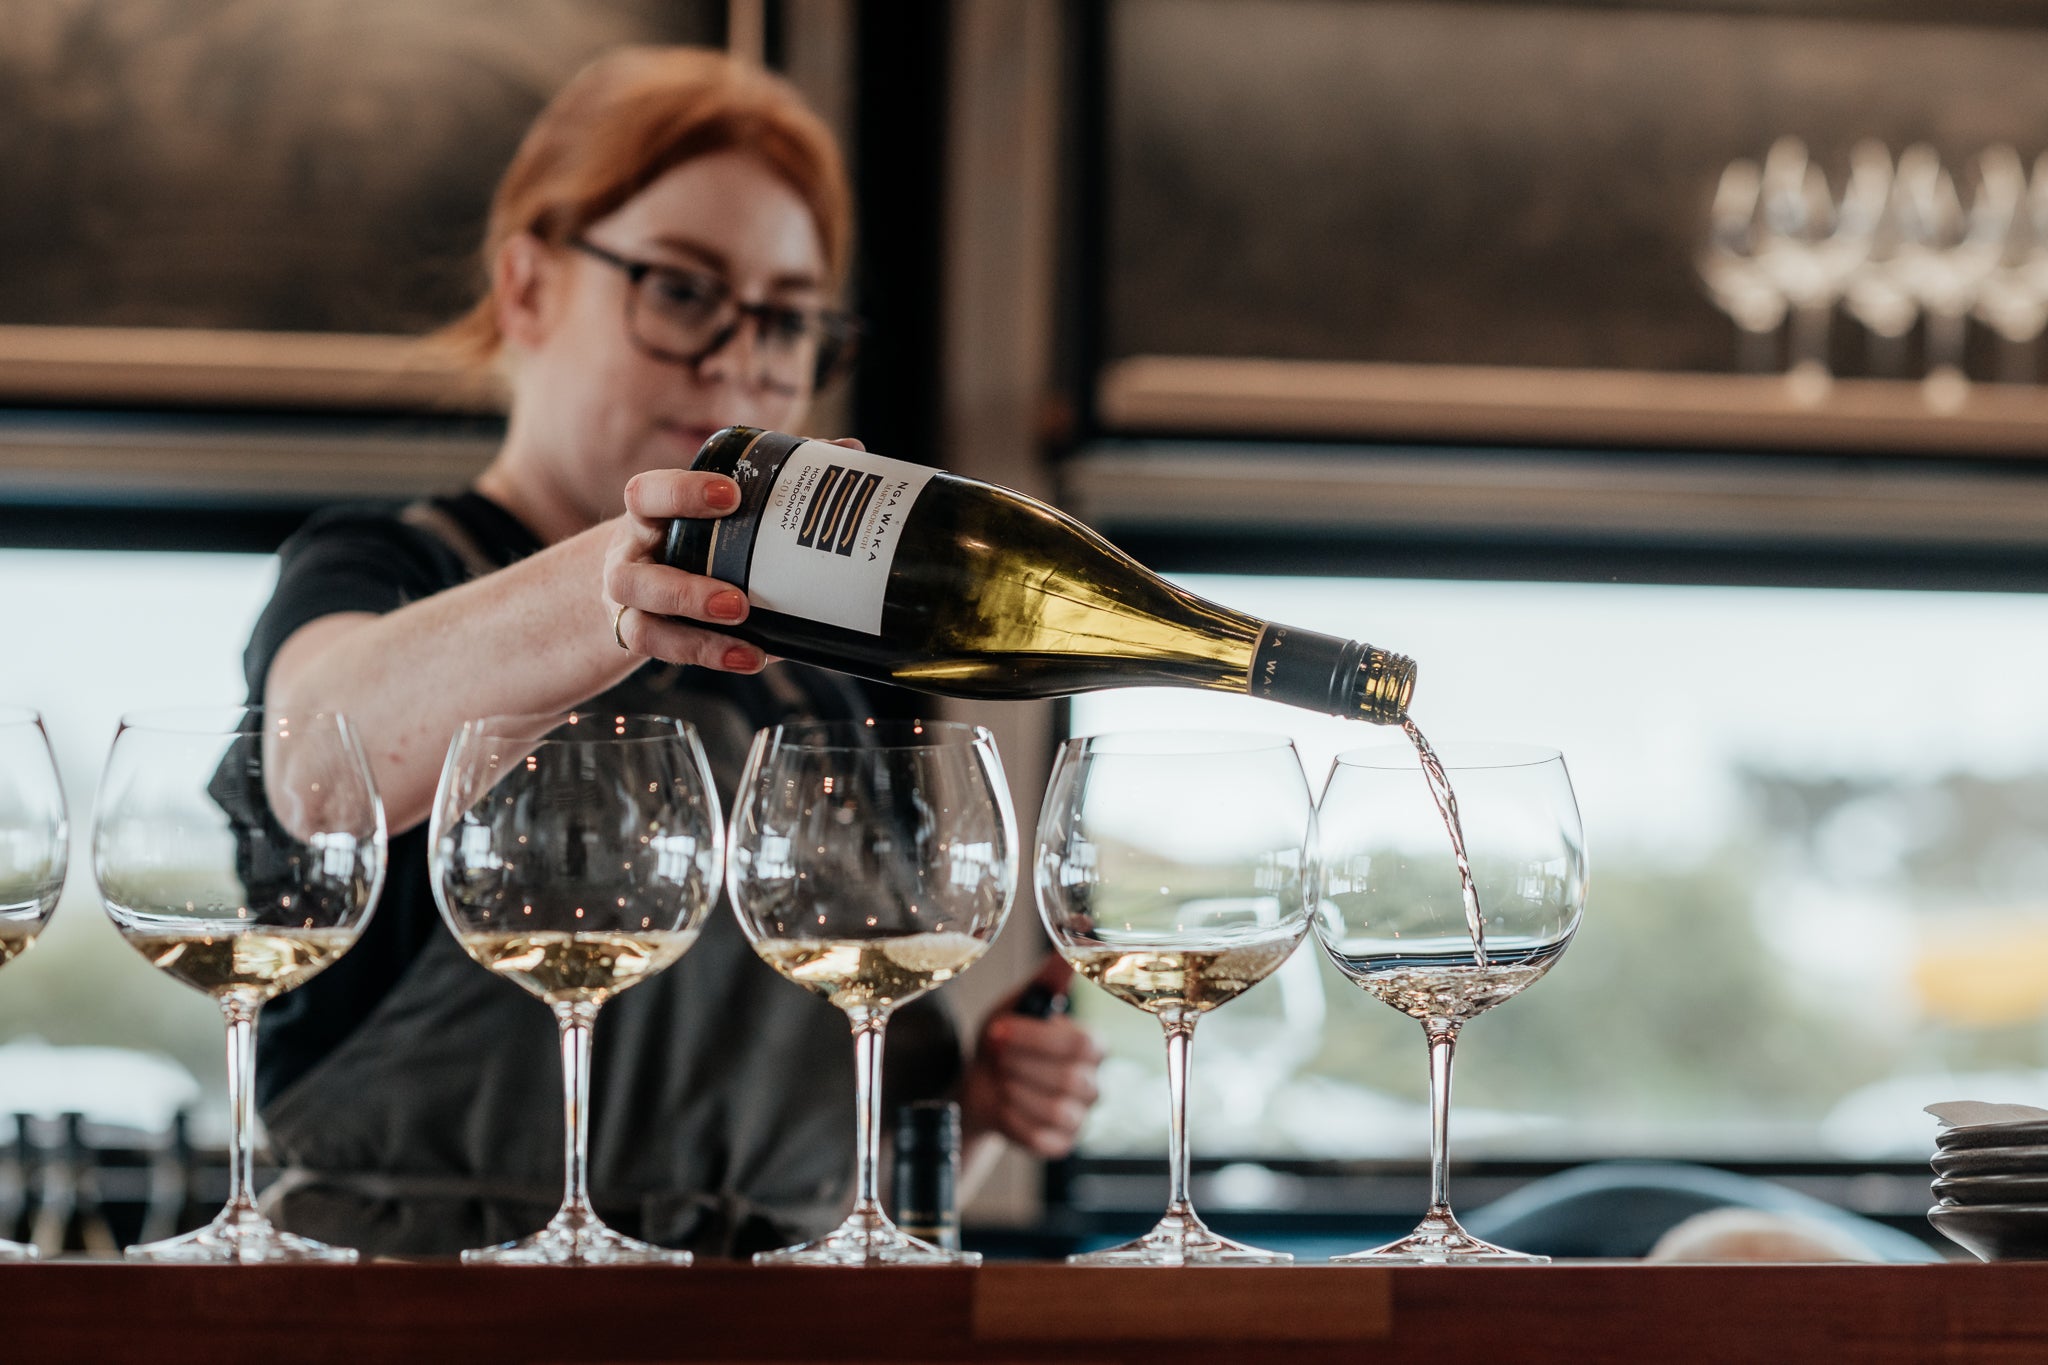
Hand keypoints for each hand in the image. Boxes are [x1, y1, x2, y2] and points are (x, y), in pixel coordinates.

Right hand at [603, 437, 864, 671]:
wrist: (644, 576)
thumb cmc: (692, 531)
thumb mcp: (714, 506)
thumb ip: (774, 480)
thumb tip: (847, 450)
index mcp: (650, 515)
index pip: (647, 495)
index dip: (681, 494)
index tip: (730, 495)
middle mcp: (630, 559)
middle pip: (628, 575)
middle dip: (685, 589)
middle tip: (740, 599)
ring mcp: (632, 605)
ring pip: (639, 625)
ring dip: (696, 632)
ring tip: (745, 629)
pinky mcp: (642, 636)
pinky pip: (662, 652)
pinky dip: (708, 654)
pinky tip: (752, 657)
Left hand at [960, 955, 1102, 1158]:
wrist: (978, 1086)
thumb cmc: (1002, 1043)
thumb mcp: (1018, 1005)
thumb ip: (1048, 979)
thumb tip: (1071, 940)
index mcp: (1090, 1046)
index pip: (1084, 1044)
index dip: (1036, 1039)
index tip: (999, 1030)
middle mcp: (1092, 1082)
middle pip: (1069, 1078)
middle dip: (1020, 1064)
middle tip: (996, 1056)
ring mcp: (1078, 1117)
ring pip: (1056, 1110)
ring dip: (1015, 1091)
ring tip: (1001, 1079)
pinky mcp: (1060, 1144)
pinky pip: (1042, 1139)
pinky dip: (1013, 1121)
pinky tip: (1004, 1106)